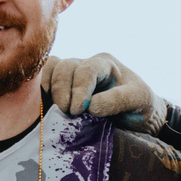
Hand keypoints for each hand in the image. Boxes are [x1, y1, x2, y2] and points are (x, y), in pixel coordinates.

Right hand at [38, 53, 162, 127]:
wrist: (136, 116)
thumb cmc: (139, 106)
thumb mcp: (138, 100)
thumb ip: (118, 100)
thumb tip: (91, 106)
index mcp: (105, 64)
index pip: (86, 70)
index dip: (79, 89)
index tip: (78, 110)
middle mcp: (86, 64)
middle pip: (65, 67)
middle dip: (63, 91)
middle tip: (68, 114)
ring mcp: (72, 74)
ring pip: (51, 69)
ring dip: (50, 90)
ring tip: (57, 110)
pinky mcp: (61, 85)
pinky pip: (45, 77)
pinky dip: (41, 88)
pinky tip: (45, 104)